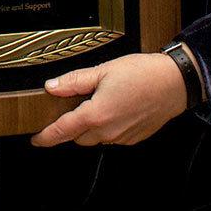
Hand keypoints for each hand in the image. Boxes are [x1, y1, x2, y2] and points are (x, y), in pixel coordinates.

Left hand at [31, 52, 187, 147]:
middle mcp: (108, 131)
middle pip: (78, 136)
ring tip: (95, 103)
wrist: (173, 84)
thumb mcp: (103, 70)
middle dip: (70, 126)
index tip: (36, 139)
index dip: (47, 136)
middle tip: (69, 108)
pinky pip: (112, 137)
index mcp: (96, 115)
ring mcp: (122, 137)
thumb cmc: (141, 74)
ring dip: (89, 126)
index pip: (63, 130)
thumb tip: (52, 87)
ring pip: (95, 138)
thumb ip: (75, 81)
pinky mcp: (133, 138)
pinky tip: (113, 108)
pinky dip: (106, 126)